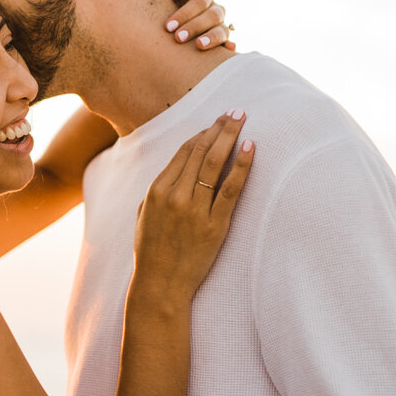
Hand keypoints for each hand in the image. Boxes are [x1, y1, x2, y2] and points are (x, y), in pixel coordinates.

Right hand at [132, 111, 254, 298]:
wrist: (160, 285)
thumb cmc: (151, 251)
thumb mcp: (144, 215)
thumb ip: (158, 190)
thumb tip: (175, 169)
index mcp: (156, 190)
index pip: (183, 152)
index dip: (201, 133)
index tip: (215, 122)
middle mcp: (175, 195)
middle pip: (200, 151)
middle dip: (218, 127)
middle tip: (235, 111)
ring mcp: (195, 210)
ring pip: (214, 164)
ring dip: (230, 137)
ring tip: (242, 119)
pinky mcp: (215, 225)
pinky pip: (231, 189)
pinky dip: (241, 166)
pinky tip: (250, 147)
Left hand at [162, 0, 235, 50]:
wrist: (162, 21)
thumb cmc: (166, 4)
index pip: (200, 2)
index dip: (185, 13)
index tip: (169, 26)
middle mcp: (215, 11)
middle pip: (212, 16)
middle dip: (195, 26)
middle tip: (178, 37)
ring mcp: (220, 27)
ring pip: (223, 30)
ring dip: (212, 37)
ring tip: (200, 45)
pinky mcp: (221, 42)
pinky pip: (227, 44)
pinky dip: (229, 46)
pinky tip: (229, 49)